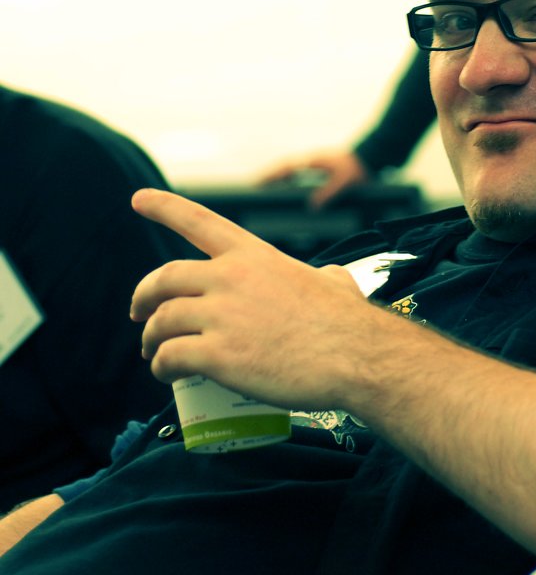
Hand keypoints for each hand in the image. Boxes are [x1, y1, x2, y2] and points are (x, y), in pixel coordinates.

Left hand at [130, 188, 392, 410]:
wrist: (358, 357)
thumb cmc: (350, 324)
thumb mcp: (334, 282)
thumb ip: (320, 275)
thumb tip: (328, 279)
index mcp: (255, 256)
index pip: (200, 222)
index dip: (165, 207)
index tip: (138, 199)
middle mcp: (231, 278)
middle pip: (164, 279)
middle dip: (143, 296)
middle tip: (140, 313)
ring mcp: (222, 316)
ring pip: (161, 322)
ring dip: (151, 339)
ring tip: (154, 355)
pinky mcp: (217, 355)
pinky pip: (169, 357)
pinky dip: (161, 367)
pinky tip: (167, 375)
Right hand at [258, 151, 370, 208]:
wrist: (370, 156)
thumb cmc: (357, 167)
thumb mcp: (344, 181)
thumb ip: (329, 193)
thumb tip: (312, 207)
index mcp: (312, 161)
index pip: (285, 168)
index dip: (270, 176)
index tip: (257, 184)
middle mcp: (310, 160)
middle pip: (282, 168)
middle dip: (268, 176)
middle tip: (253, 186)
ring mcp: (314, 162)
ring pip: (289, 169)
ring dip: (277, 177)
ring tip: (263, 188)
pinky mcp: (319, 167)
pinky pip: (298, 173)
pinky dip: (288, 179)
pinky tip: (285, 188)